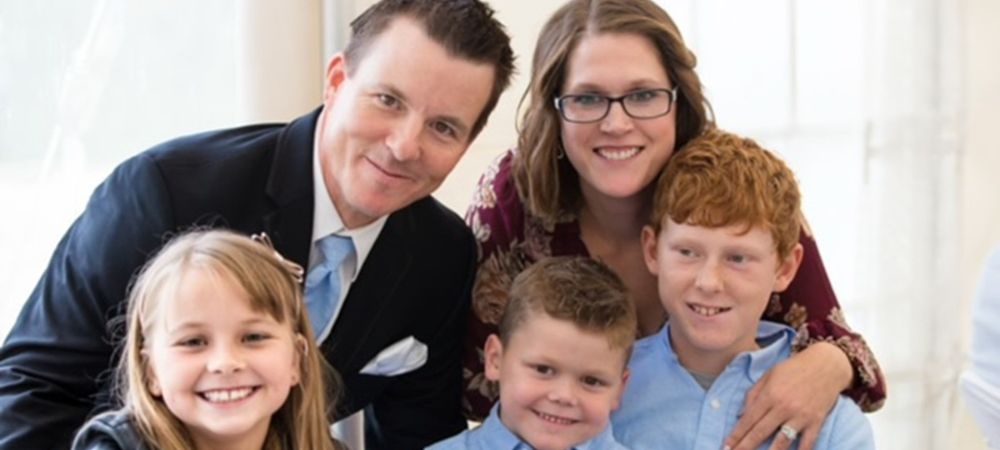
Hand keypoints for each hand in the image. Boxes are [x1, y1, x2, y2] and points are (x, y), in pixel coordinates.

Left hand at [723, 342, 851, 449]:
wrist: (827, 364)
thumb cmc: (794, 368)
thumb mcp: (769, 375)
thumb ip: (753, 394)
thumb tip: (740, 415)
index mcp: (770, 395)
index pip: (748, 419)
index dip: (736, 435)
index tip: (726, 446)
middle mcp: (783, 407)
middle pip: (760, 433)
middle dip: (745, 447)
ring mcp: (801, 416)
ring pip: (782, 442)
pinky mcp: (816, 421)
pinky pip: (807, 443)